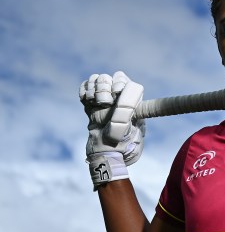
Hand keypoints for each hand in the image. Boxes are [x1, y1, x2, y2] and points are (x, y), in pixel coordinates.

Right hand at [79, 71, 144, 188]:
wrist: (104, 154)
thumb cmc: (121, 144)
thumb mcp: (129, 127)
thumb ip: (127, 109)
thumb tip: (128, 93)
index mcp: (133, 101)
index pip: (125, 80)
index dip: (119, 83)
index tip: (117, 92)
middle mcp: (119, 98)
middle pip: (109, 77)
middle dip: (104, 87)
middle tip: (104, 103)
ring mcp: (104, 99)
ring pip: (96, 79)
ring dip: (94, 89)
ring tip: (95, 104)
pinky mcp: (90, 103)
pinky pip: (86, 86)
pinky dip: (85, 90)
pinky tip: (87, 101)